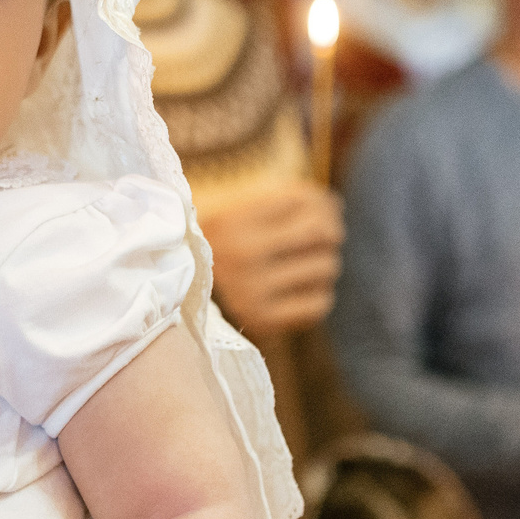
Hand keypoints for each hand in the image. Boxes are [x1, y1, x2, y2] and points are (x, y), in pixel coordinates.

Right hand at [199, 182, 343, 339]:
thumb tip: (334, 205)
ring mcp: (253, 291)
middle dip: (329, 230)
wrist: (184, 296)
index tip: (313, 210)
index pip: (304, 199)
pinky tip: (303, 290)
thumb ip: (286, 198)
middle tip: (322, 236)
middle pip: (322, 231)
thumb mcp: (242, 209)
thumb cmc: (226, 244)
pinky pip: (320, 303)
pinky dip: (318, 294)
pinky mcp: (263, 320)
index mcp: (234, 220)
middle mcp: (242, 255)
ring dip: (324, 262)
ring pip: (327, 266)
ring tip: (309, 263)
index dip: (319, 202)